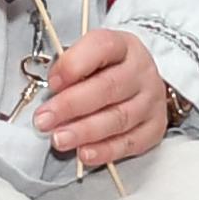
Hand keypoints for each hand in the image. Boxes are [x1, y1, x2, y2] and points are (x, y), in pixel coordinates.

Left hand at [38, 26, 169, 165]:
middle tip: (44, 120)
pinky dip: (106, 150)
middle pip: (108, 87)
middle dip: (71, 105)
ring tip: (59, 139)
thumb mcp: (89, 57)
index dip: (74, 65)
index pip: (102, 47)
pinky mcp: (154, 127)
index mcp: (124, 46)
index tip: (51, 82)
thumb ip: (71, 68)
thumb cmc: (106, 71)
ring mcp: (151, 100)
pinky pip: (131, 142)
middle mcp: (141, 71)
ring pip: (118, 118)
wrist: (139, 86)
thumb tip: (50, 94)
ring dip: (84, 131)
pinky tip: (85, 153)